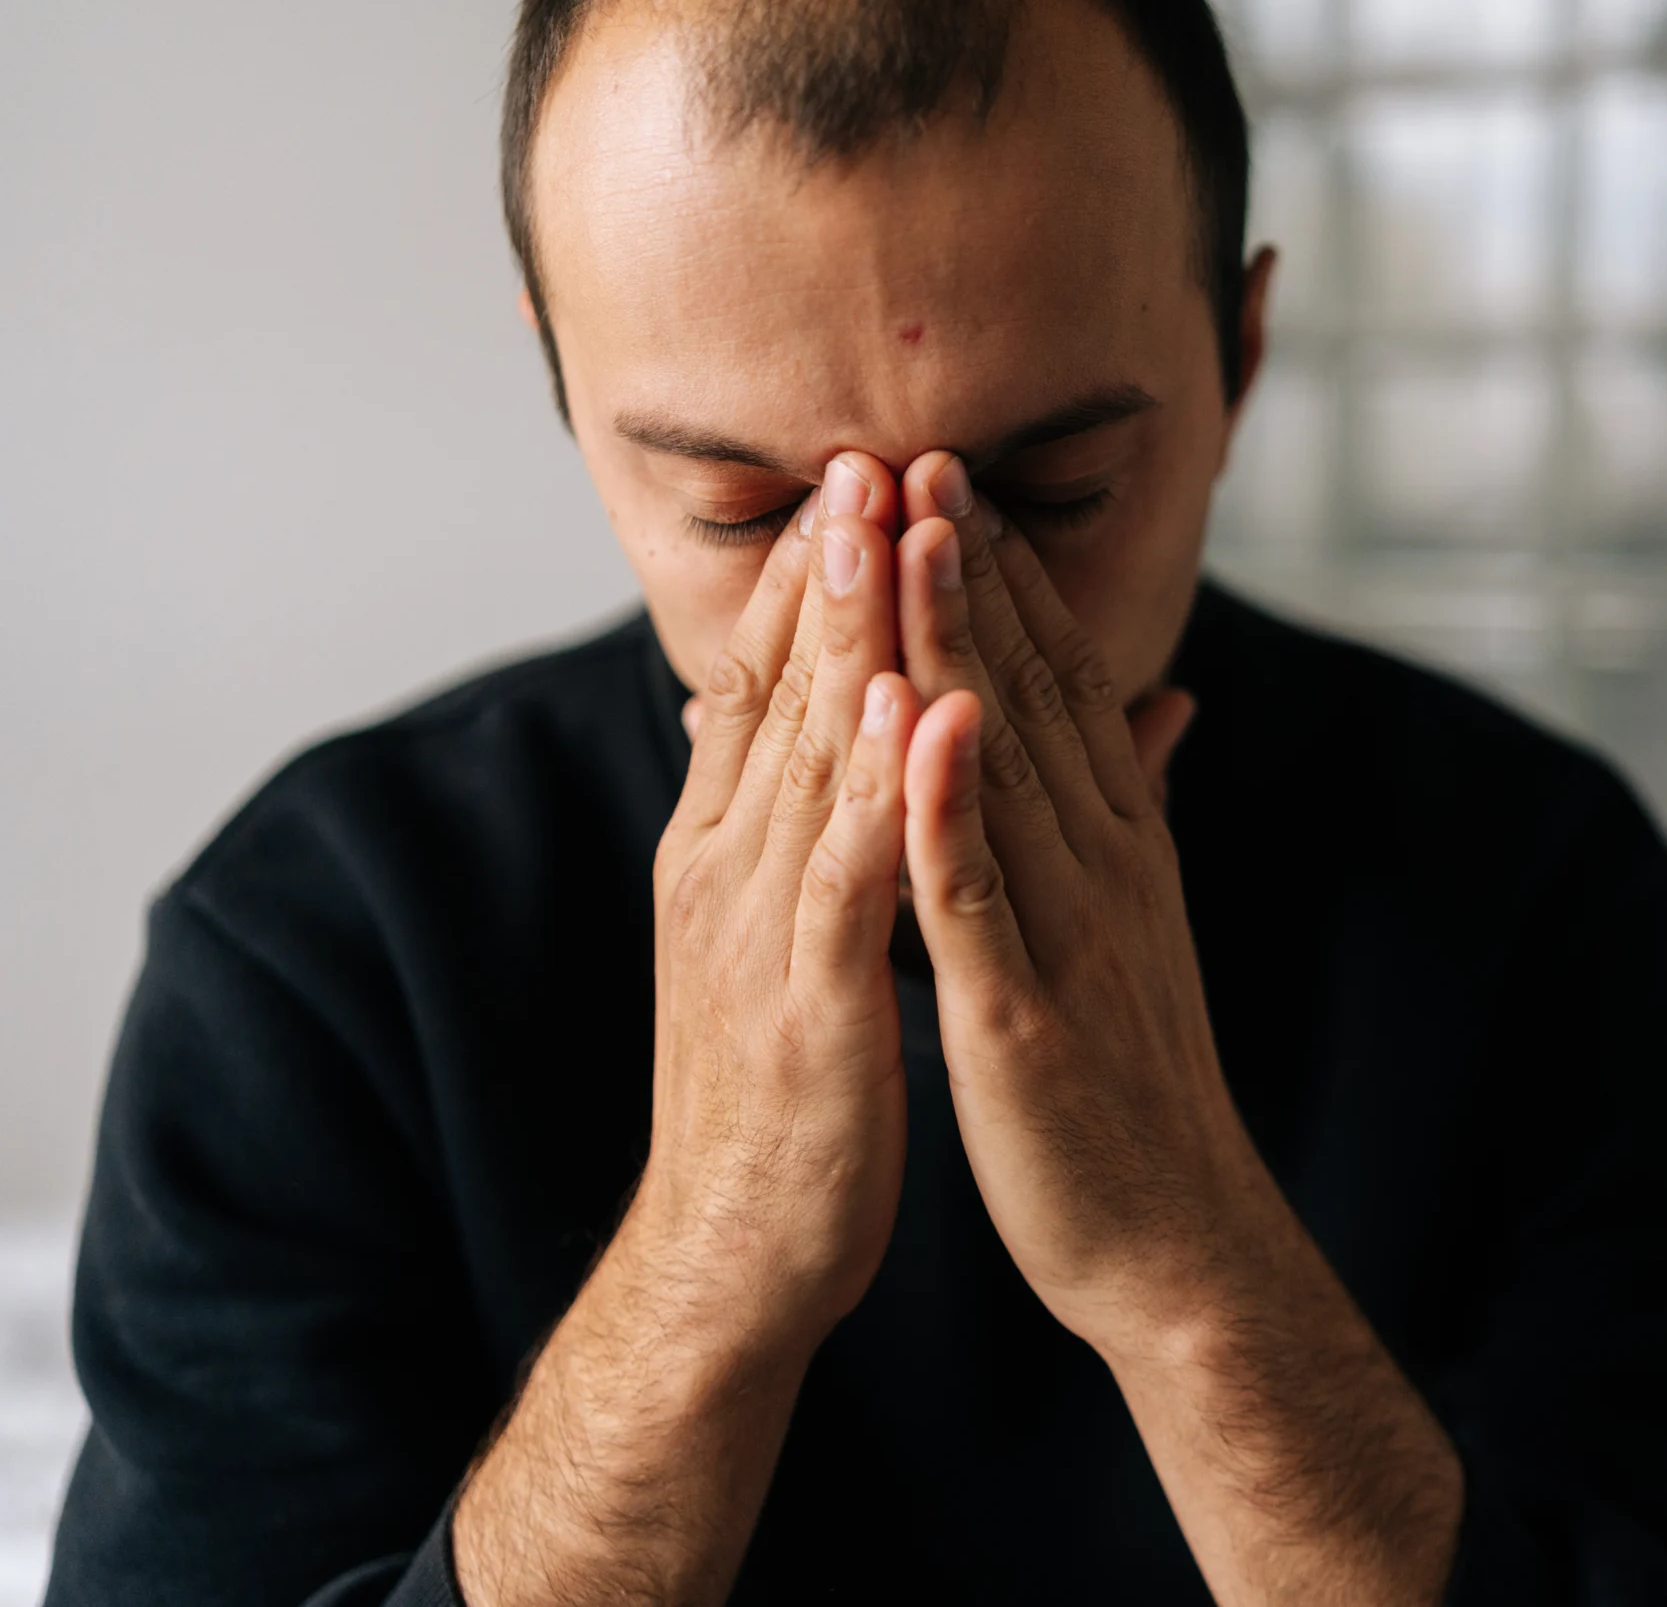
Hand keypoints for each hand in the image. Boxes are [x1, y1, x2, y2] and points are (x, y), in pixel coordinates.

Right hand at [456, 456, 923, 1606]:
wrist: (738, 1247)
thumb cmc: (792, 1085)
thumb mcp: (801, 935)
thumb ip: (827, 826)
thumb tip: (854, 728)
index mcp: (730, 849)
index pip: (768, 684)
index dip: (814, 577)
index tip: (862, 473)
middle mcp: (727, 868)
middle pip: (779, 691)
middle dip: (827, 567)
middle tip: (867, 447)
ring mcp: (758, 930)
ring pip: (805, 758)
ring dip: (846, 636)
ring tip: (884, 524)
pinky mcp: (806, 1001)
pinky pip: (845, 876)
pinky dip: (876, 788)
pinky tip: (910, 706)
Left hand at [890, 451, 1247, 1349]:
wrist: (1177, 1236)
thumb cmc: (1140, 1083)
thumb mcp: (1143, 922)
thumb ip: (1137, 806)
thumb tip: (1160, 704)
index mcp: (1119, 846)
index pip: (1060, 686)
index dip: (1006, 577)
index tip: (953, 477)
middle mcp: (1103, 865)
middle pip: (1032, 693)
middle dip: (973, 569)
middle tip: (923, 448)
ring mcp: (1067, 932)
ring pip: (1003, 763)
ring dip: (958, 642)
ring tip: (918, 529)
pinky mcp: (1023, 1012)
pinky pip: (974, 893)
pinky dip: (945, 801)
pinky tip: (914, 721)